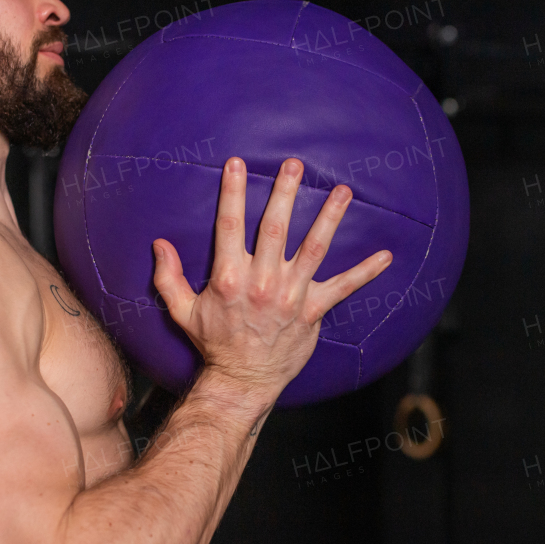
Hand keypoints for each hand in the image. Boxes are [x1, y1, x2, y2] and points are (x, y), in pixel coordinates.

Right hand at [151, 156, 391, 401]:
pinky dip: (366, 272)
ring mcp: (290, 296)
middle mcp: (262, 282)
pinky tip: (386, 255)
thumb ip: (167, 277)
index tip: (237, 163)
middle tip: (295, 165)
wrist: (242, 380)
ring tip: (343, 191)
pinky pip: (343, 288)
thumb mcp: (181, 311)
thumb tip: (158, 244)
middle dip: (286, 193)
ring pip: (314, 249)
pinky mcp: (313, 312)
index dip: (233, 192)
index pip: (230, 225)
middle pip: (276, 228)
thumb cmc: (213, 343)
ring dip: (330, 218)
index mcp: (228, 277)